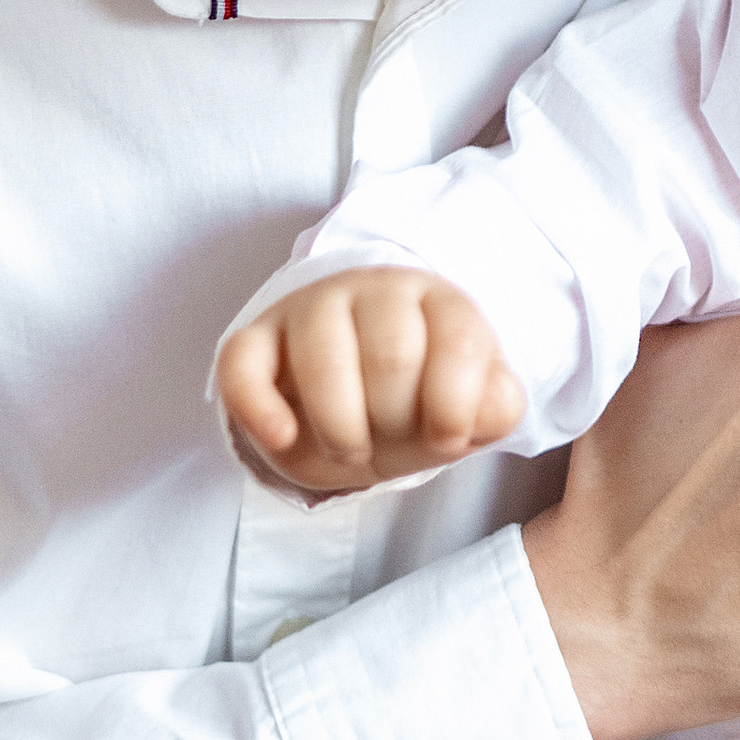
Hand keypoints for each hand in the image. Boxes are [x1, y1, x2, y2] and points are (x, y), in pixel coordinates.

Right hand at [216, 268, 523, 490]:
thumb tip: (492, 406)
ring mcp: (311, 309)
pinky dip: (260, 409)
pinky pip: (243, 364)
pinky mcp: (254, 339)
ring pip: (323, 357)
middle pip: (392, 355)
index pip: (459, 340)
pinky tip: (284, 439)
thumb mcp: (471, 409)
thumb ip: (496, 406)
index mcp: (441, 301)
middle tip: (392, 440)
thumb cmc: (421, 401)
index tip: (449, 439)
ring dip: (341, 425)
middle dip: (396, 420)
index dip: (456, 404)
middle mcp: (376, 291)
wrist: (358, 403)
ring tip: (352, 448)